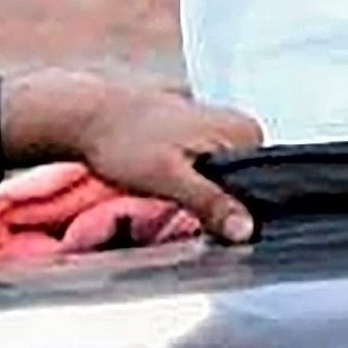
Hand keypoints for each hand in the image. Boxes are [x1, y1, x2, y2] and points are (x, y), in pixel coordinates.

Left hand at [2, 71, 264, 242]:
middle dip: (215, 204)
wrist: (86, 117)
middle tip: (177, 202)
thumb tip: (247, 230)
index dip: (236, 211)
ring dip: (200, 197)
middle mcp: (238, 126)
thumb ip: (211, 203)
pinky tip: (166, 186)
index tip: (207, 220)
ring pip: (222, 182)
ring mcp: (218, 130)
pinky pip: (207, 173)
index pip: (262, 186)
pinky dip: (190, 186)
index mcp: (245, 130)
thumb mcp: (169, 179)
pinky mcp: (198, 137)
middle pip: (243, 186)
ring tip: (167, 191)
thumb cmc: (123, 140)